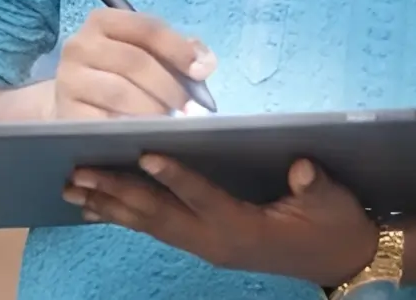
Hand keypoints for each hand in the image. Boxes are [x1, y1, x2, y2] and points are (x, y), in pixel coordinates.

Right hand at [51, 8, 216, 119]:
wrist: (72, 99)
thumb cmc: (119, 72)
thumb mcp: (145, 51)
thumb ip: (178, 51)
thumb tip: (205, 63)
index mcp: (103, 21)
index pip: (147, 28)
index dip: (178, 49)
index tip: (202, 71)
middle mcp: (80, 45)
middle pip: (135, 62)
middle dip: (170, 86)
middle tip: (191, 108)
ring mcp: (69, 80)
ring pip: (120, 93)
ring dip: (153, 109)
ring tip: (172, 122)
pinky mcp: (65, 113)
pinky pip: (103, 122)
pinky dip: (130, 128)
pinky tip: (146, 134)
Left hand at [64, 155, 377, 289]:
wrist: (343, 260)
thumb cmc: (335, 224)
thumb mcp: (333, 202)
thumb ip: (314, 185)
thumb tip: (300, 167)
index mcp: (243, 228)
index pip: (203, 198)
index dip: (176, 177)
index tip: (145, 155)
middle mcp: (216, 242)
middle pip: (160, 216)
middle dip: (117, 194)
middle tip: (78, 174)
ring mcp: (207, 247)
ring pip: (151, 226)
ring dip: (110, 206)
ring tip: (73, 190)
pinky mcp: (205, 244)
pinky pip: (158, 231)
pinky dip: (125, 217)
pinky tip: (99, 209)